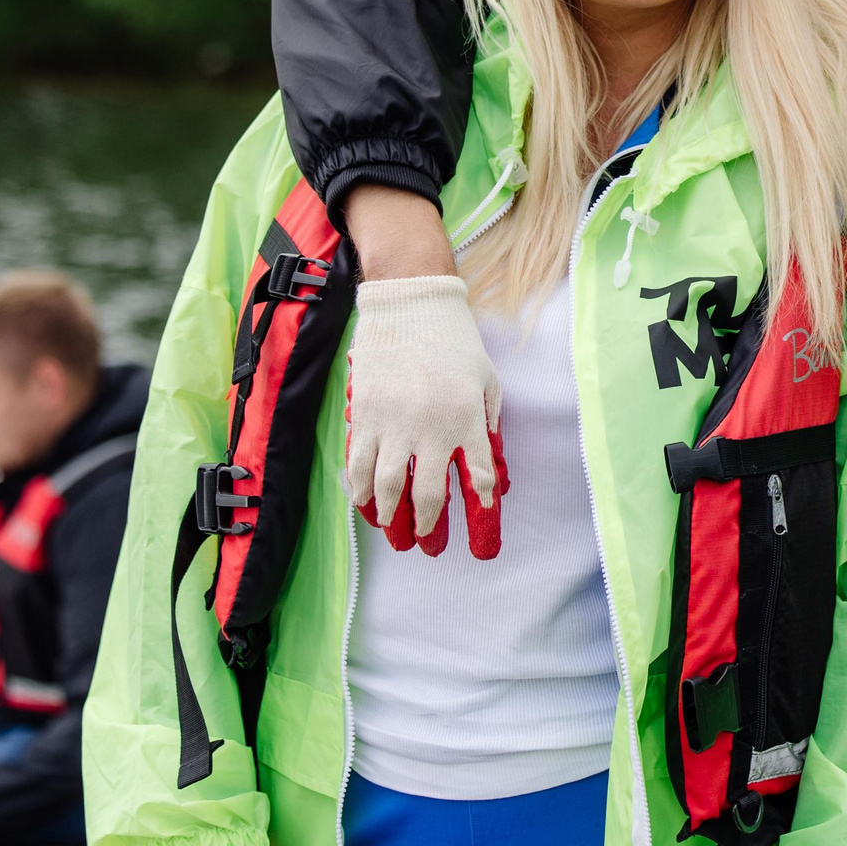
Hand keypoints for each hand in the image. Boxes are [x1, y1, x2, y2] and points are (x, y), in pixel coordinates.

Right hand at [343, 275, 507, 558]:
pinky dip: (360, 488)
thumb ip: (487, 418)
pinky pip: (359, 462)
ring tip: (392, 527)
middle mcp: (431, 427)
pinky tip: (364, 500)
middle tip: (426, 542)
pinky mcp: (365, 414)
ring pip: (388, 486)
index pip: (478, 477)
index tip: (480, 526)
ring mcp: (394, 422)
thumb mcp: (486, 377)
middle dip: (428, 526)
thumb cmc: (454, 339)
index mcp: (467, 418)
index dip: (481, 508)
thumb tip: (485, 456)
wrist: (409, 303)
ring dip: (389, 514)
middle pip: (429, 495)